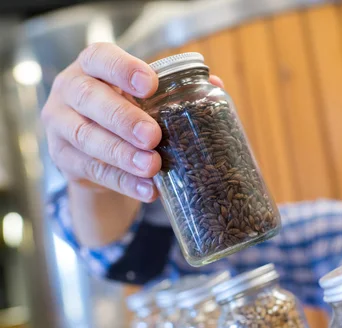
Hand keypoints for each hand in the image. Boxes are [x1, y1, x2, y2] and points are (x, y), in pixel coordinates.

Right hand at [42, 42, 223, 201]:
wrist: (95, 146)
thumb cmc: (126, 109)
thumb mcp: (143, 96)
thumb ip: (174, 90)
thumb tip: (216, 86)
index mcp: (92, 66)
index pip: (100, 58)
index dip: (123, 69)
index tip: (150, 84)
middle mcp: (69, 90)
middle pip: (90, 99)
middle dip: (123, 118)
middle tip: (153, 136)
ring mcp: (60, 125)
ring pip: (86, 137)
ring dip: (122, 154)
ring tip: (152, 166)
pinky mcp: (62, 158)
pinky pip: (92, 171)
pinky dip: (122, 182)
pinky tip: (147, 189)